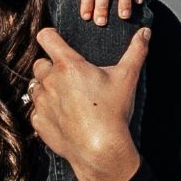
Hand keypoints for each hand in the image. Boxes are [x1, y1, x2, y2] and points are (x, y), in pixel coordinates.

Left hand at [29, 27, 149, 180]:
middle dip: (51, 67)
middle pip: (40, 63)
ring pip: (35, 87)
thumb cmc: (113, 111)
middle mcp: (49, 80)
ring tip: (67, 98)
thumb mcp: (127, 78)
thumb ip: (136, 51)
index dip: (50, 35)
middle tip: (70, 77)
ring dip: (46, 89)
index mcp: (68, 65)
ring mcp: (41, 102)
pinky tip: (63, 116)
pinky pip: (36, 110)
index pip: (46, 37)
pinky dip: (45, 111)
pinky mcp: (38, 121)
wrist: (100, 149)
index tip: (56, 39)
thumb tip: (145, 32)